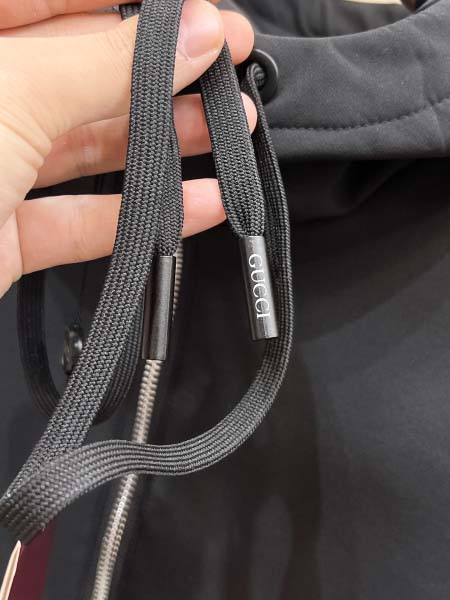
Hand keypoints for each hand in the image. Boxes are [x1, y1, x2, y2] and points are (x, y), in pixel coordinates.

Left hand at [0, 0, 255, 296]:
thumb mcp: (15, 93)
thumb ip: (107, 64)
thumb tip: (193, 33)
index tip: (196, 5)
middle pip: (82, 70)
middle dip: (163, 68)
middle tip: (228, 58)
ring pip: (89, 147)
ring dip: (166, 141)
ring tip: (228, 127)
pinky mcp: (6, 235)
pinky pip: (81, 219)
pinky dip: (142, 215)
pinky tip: (200, 204)